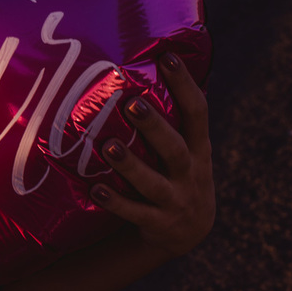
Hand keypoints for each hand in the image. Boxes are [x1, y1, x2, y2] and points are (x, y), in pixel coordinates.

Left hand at [90, 52, 214, 257]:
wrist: (185, 232)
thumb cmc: (173, 171)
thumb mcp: (181, 145)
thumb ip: (164, 115)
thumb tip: (131, 60)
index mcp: (197, 147)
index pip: (197, 112)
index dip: (185, 85)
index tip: (167, 57)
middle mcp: (190, 173)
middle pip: (176, 148)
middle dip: (155, 127)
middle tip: (132, 104)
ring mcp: (176, 200)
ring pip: (154, 184)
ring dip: (131, 166)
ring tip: (109, 147)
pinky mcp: (159, 224)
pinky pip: (136, 214)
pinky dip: (116, 202)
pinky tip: (94, 189)